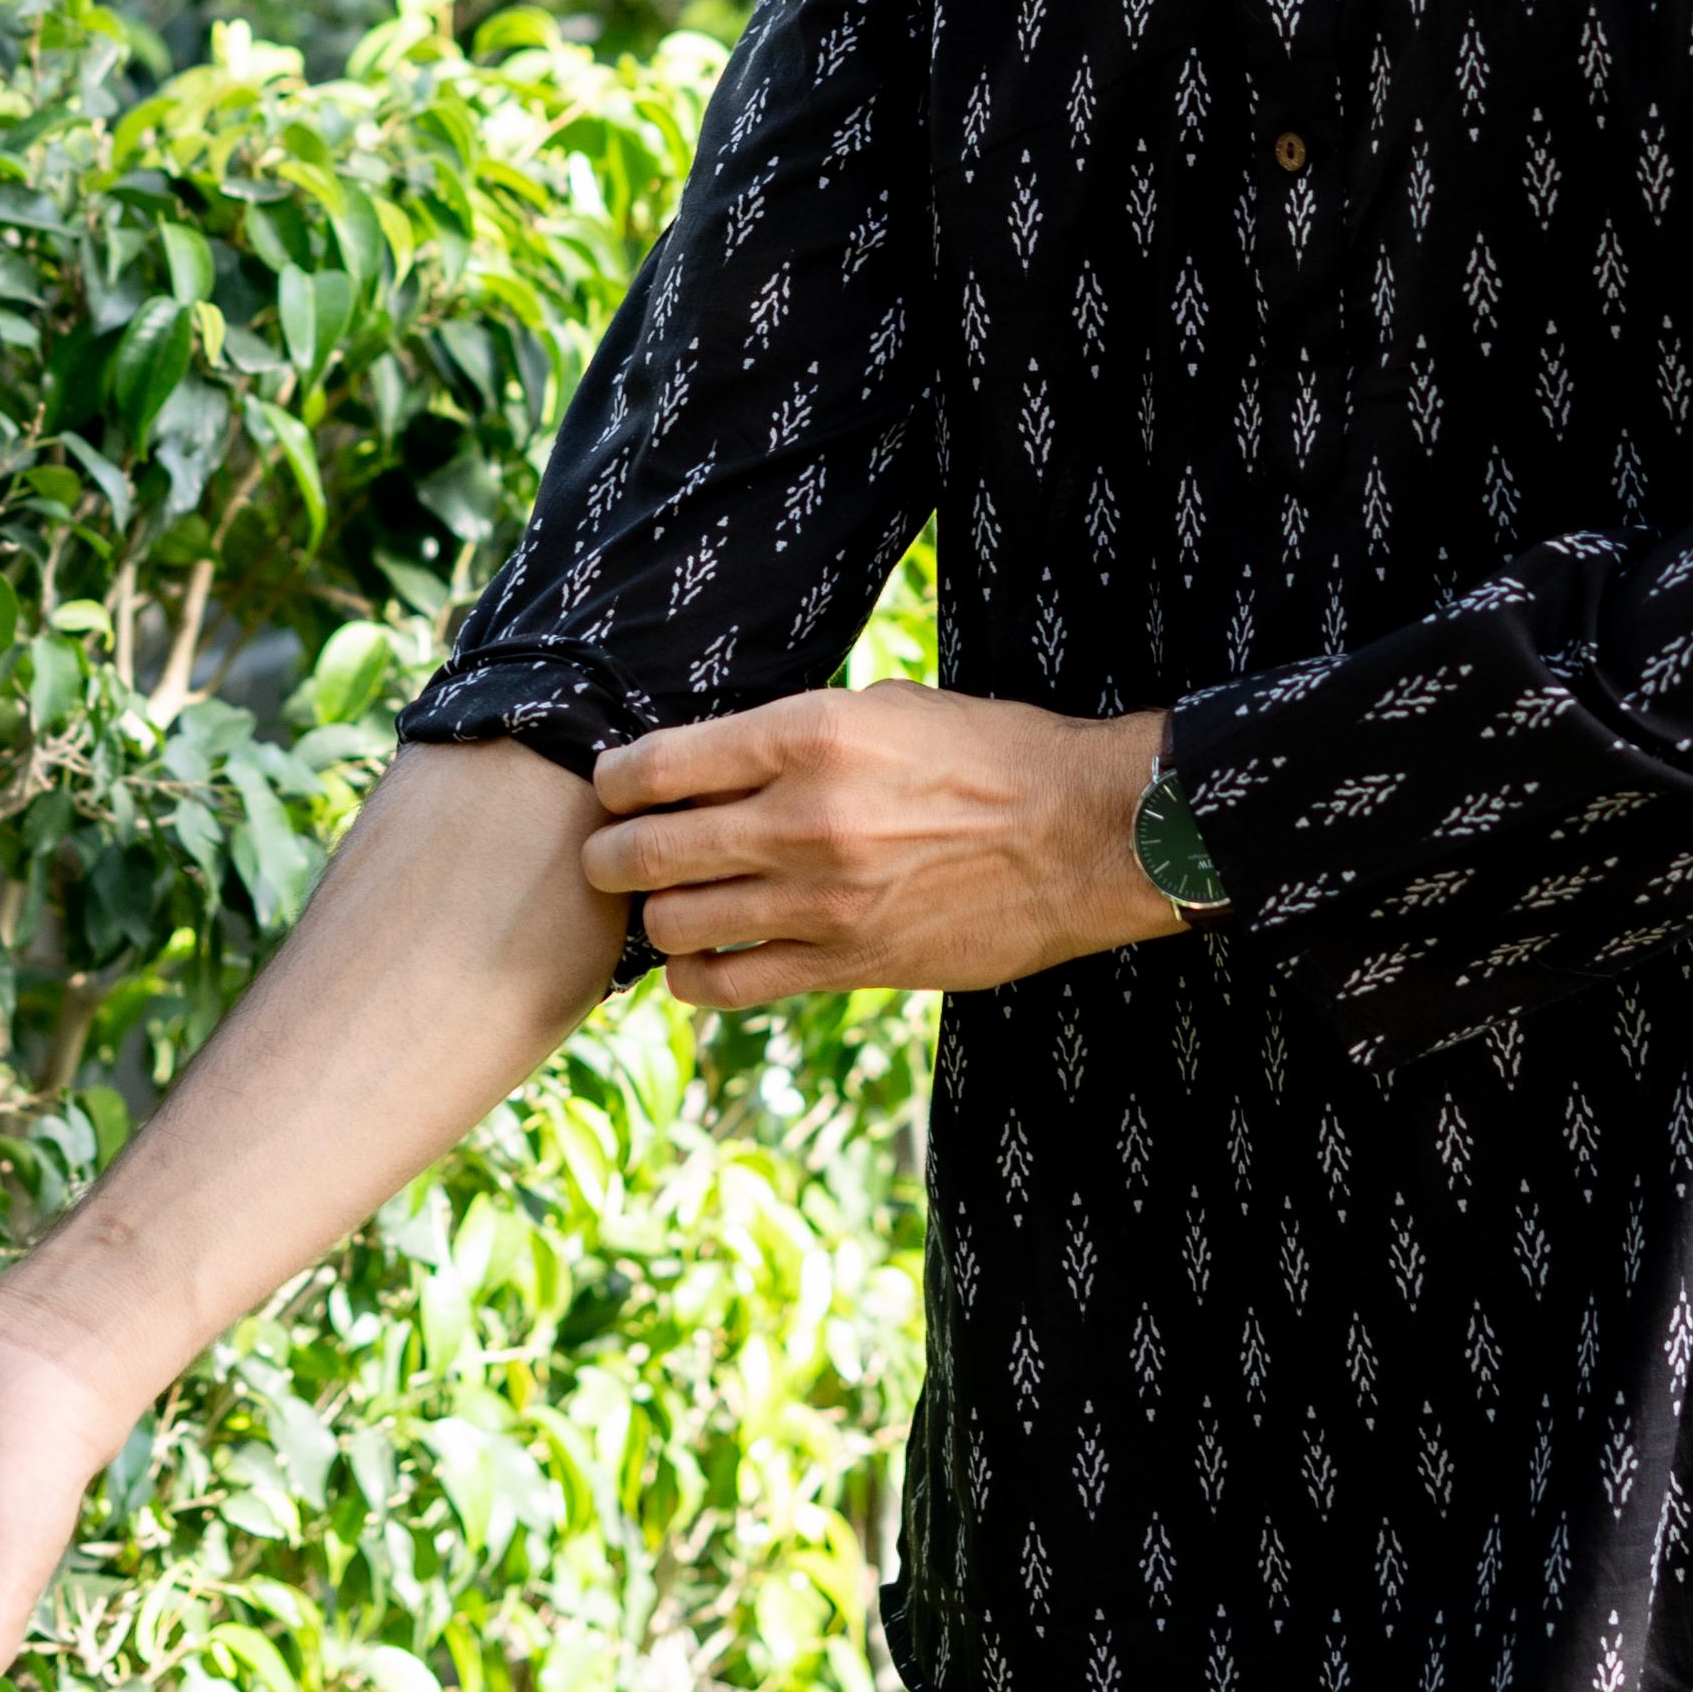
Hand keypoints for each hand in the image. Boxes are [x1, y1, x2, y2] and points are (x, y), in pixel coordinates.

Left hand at [582, 684, 1178, 1007]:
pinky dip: (692, 976)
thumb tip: (714, 756)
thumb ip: (795, 733)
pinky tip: (697, 958)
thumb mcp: (886, 707)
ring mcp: (820, 901)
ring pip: (673, 924)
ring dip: (652, 915)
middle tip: (608, 852)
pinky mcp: (846, 964)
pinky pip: (728, 984)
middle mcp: (801, 819)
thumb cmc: (990, 754)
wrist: (1084, 835)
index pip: (657, 765)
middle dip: (608, 854)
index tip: (611, 785)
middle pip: (644, 851)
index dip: (613, 779)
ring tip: (662, 903)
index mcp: (809, 735)